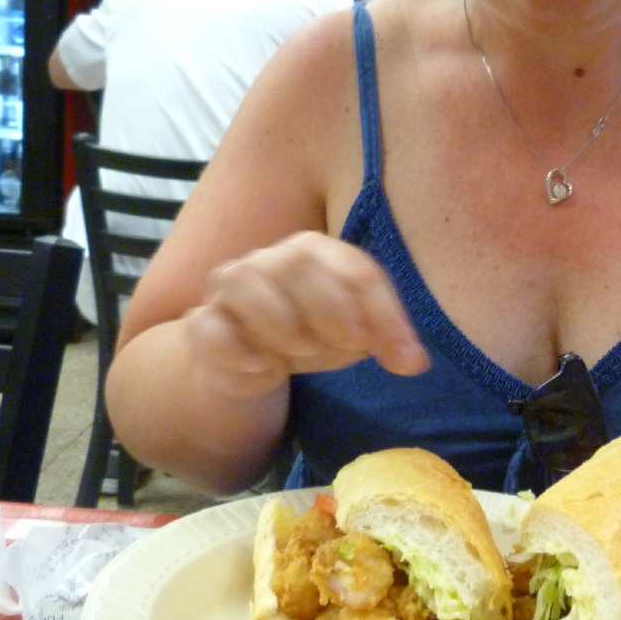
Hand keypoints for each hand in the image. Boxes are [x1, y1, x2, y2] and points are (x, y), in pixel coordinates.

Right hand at [182, 231, 428, 400]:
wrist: (253, 361)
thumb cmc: (314, 334)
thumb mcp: (357, 337)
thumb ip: (388, 341)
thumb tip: (416, 364)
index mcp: (317, 253)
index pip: (355, 268)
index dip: (380, 310)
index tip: (390, 351)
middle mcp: (271, 260)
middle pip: (297, 262)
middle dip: (330, 309)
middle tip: (348, 346)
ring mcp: (231, 289)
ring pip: (243, 282)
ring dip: (281, 323)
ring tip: (303, 353)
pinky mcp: (204, 325)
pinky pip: (208, 326)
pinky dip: (236, 347)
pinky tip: (262, 366)